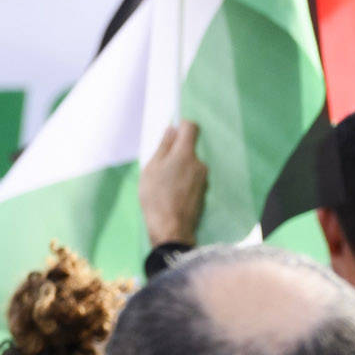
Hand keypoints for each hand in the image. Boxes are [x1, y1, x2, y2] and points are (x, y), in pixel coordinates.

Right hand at [138, 121, 208, 250]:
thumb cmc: (156, 197)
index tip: (171, 132)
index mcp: (185, 154)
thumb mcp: (151, 168)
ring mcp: (204, 179)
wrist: (171, 229)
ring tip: (163, 185)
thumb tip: (172, 129)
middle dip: (175, 154)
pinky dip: (182, 182)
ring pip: (190, 166)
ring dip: (178, 170)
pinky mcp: (203, 192)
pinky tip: (171, 195)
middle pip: (188, 149)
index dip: (181, 126)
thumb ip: (163, 147)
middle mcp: (199, 163)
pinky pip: (192, 179)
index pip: (191, 127)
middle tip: (158, 168)